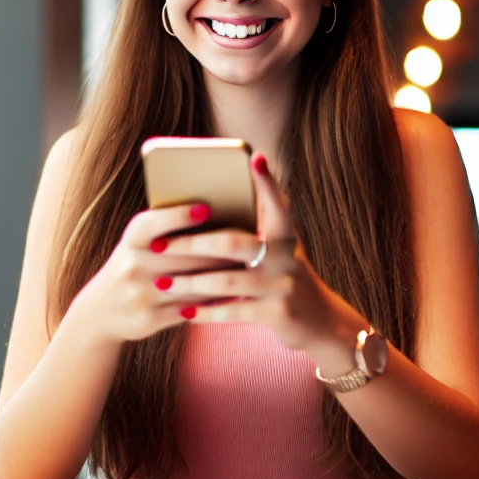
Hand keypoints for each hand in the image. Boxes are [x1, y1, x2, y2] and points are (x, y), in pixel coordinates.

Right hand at [66, 202, 233, 347]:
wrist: (100, 312)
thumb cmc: (134, 264)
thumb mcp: (138, 243)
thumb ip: (166, 229)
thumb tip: (214, 214)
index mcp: (131, 240)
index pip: (154, 223)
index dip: (179, 216)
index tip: (207, 208)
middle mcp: (133, 266)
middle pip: (185, 256)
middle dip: (219, 250)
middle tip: (249, 241)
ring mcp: (140, 294)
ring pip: (192, 284)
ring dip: (222, 277)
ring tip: (248, 267)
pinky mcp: (149, 318)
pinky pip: (190, 308)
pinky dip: (213, 301)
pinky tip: (232, 294)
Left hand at [154, 153, 348, 349]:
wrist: (318, 320)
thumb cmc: (285, 273)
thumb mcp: (282, 246)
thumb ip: (262, 220)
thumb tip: (242, 181)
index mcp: (286, 236)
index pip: (277, 205)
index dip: (267, 183)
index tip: (255, 158)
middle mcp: (286, 257)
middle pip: (234, 243)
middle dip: (192, 244)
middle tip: (160, 245)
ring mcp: (282, 286)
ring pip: (227, 282)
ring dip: (191, 283)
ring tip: (163, 283)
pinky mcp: (276, 314)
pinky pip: (233, 312)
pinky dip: (206, 312)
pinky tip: (185, 311)